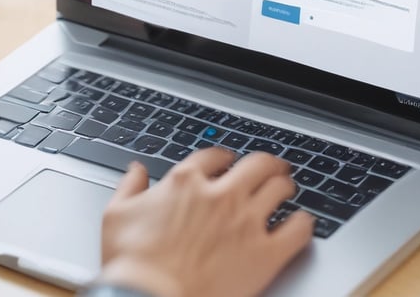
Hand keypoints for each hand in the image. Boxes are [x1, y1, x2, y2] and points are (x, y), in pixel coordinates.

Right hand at [97, 147, 313, 296]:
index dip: (223, 158)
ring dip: (285, 186)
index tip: (227, 163)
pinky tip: (302, 224)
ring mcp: (246, 221)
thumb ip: (129, 187)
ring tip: (287, 190)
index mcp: (186, 182)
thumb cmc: (131, 264)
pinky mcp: (264, 252)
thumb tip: (136, 170)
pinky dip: (303, 223)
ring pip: (280, 188)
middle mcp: (221, 194)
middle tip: (273, 167)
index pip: (214, 156)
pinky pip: (298, 229)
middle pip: (257, 164)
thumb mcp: (116, 215)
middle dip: (267, 164)